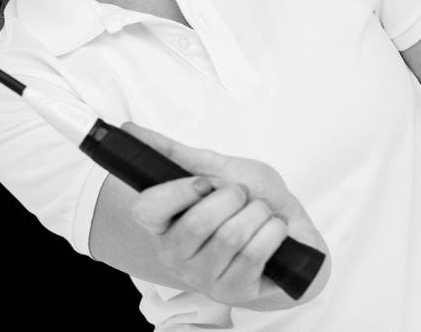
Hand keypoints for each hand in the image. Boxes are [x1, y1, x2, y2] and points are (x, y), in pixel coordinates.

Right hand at [121, 121, 330, 308]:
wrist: (293, 232)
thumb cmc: (250, 200)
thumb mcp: (215, 168)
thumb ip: (173, 153)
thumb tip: (127, 129)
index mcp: (163, 224)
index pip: (146, 209)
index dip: (178, 192)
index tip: (204, 183)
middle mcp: (175, 256)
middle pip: (197, 223)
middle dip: (233, 197)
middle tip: (242, 196)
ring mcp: (203, 278)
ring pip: (231, 236)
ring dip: (258, 213)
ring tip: (261, 213)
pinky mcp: (234, 292)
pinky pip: (255, 253)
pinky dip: (273, 231)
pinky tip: (274, 230)